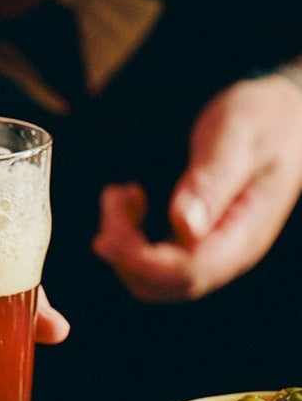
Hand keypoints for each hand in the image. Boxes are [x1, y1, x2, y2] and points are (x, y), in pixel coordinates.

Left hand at [92, 75, 301, 301]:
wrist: (283, 114)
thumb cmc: (264, 119)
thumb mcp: (237, 138)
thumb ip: (211, 181)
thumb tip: (185, 226)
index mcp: (244, 235)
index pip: (188, 272)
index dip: (140, 256)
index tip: (120, 206)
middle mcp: (227, 255)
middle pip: (159, 286)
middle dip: (122, 250)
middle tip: (117, 194)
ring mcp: (209, 253)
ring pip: (147, 281)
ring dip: (121, 245)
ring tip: (123, 193)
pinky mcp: (192, 245)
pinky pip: (149, 265)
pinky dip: (126, 241)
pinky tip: (129, 201)